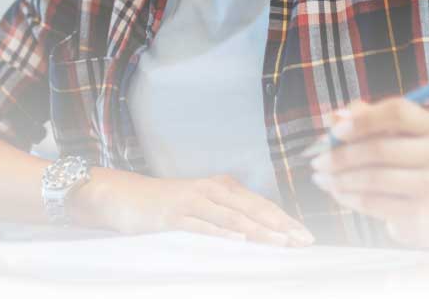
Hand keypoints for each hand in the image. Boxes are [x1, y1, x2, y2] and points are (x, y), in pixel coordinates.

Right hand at [80, 170, 313, 246]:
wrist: (122, 195)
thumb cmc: (165, 205)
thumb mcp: (201, 206)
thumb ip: (227, 215)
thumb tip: (261, 235)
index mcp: (220, 187)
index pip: (260, 205)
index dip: (284, 220)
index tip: (306, 236)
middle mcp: (210, 190)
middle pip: (252, 208)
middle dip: (280, 226)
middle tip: (303, 241)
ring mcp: (191, 201)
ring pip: (231, 217)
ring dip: (258, 230)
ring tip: (280, 242)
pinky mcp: (173, 214)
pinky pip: (201, 224)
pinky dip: (221, 232)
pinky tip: (238, 241)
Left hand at [309, 98, 428, 246]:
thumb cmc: (398, 153)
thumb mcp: (384, 130)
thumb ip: (359, 117)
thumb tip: (335, 117)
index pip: (397, 112)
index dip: (362, 120)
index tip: (335, 130)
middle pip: (381, 148)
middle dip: (340, 155)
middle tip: (315, 161)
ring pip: (374, 178)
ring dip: (339, 179)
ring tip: (320, 177)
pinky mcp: (419, 211)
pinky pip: (374, 203)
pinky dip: (348, 197)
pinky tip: (335, 191)